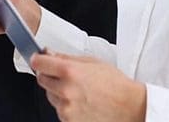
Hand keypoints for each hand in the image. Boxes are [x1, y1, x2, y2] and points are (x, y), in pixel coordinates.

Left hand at [31, 52, 145, 121]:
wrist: (129, 107)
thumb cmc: (115, 84)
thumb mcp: (92, 61)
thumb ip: (67, 57)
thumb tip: (49, 53)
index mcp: (69, 71)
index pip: (39, 63)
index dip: (38, 60)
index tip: (39, 59)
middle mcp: (65, 90)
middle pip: (42, 80)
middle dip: (50, 76)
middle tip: (65, 76)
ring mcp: (66, 108)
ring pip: (50, 96)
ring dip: (58, 93)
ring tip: (79, 91)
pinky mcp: (69, 121)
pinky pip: (59, 110)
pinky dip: (66, 106)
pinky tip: (81, 103)